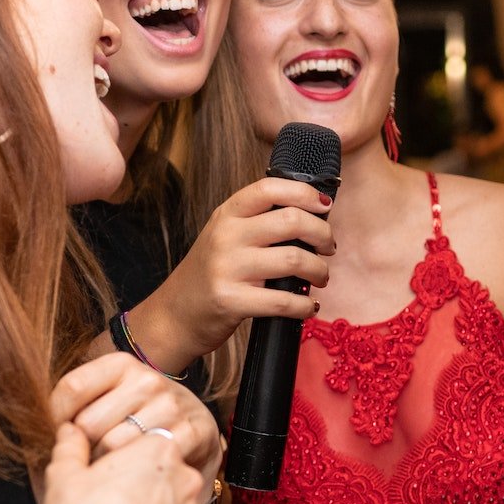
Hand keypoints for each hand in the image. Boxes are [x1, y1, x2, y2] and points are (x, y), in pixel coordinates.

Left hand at [52, 353, 221, 500]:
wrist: (197, 428)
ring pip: (113, 446)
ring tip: (114, 468)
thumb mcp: (111, 398)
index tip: (61, 436)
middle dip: (83, 449)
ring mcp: (172, 405)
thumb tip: (36, 425)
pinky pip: (146, 460)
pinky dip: (136, 475)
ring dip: (107, 466)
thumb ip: (77, 404)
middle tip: (92, 458)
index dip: (56, 419)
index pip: (72, 388)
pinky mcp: (193, 431)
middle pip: (88, 423)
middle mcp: (148, 380)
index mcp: (122, 365)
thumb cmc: (142, 418)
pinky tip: (139, 473)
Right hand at [134, 178, 336, 363]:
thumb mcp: (224, 236)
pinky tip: (307, 306)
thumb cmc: (209, 275)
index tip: (324, 206)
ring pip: (294, 259)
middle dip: (323, 234)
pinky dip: (305, 305)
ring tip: (320, 278)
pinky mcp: (231, 301)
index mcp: (226, 214)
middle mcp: (226, 236)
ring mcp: (227, 268)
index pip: (270, 188)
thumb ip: (257, 222)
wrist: (174, 315)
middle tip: (328, 248)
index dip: (305, 193)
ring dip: (319, 271)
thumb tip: (311, 216)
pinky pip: (284, 301)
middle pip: (292, 221)